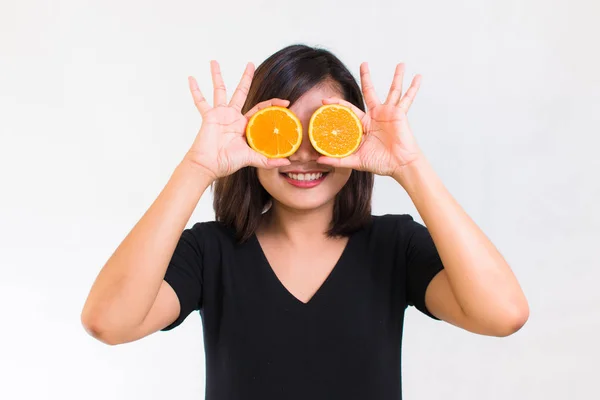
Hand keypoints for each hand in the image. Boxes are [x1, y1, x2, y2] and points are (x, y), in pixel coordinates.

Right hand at [183, 61, 290, 179]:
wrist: (209, 165)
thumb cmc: (227, 162)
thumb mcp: (251, 159)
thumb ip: (267, 160)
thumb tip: (287, 162)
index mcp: (244, 125)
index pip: (261, 109)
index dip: (273, 105)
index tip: (286, 103)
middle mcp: (233, 117)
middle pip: (241, 92)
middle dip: (246, 78)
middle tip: (250, 64)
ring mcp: (220, 114)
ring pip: (220, 90)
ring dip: (217, 76)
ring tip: (214, 62)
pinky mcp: (208, 116)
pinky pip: (200, 101)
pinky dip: (195, 90)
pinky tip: (192, 78)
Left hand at [317, 62, 422, 176]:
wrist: (399, 165)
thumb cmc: (380, 163)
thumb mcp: (356, 161)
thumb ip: (338, 160)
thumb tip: (319, 160)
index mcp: (364, 124)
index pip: (348, 109)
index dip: (337, 104)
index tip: (325, 100)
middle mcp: (376, 115)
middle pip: (369, 91)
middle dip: (366, 77)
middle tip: (364, 63)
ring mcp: (389, 113)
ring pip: (392, 91)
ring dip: (397, 77)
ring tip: (400, 64)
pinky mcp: (400, 114)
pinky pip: (407, 99)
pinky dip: (414, 88)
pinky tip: (418, 77)